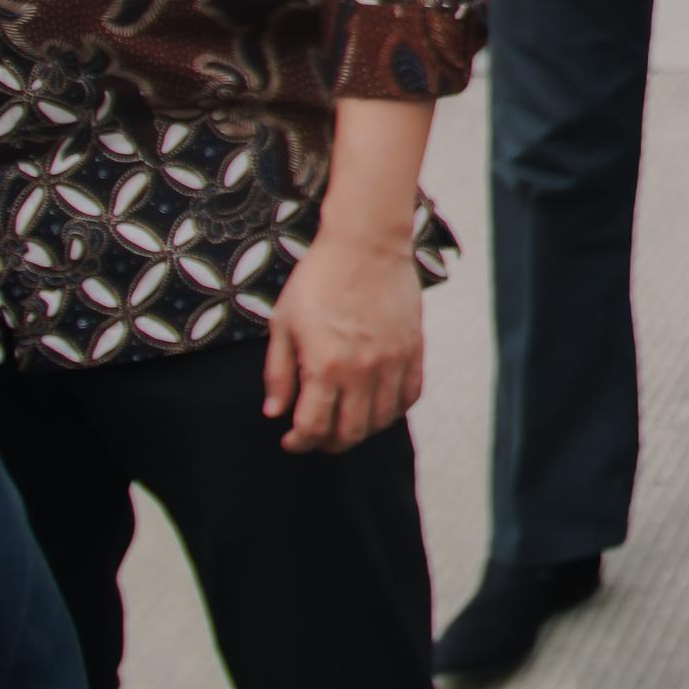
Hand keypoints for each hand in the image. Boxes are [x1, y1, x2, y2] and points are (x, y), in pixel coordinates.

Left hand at [263, 229, 424, 454]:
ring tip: (345, 421)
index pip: (313, 426)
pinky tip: (376, 405)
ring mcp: (393, 362)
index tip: (291, 439)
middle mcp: (363, 371)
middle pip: (350, 433)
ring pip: (381, 420)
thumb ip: (278, 373)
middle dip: (328, 443)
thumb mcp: (283, 324)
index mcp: (325, 366)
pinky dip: (393, 410)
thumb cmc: (318, 280)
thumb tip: (275, 411)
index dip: (299, 442)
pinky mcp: (414, 350)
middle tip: (316, 437)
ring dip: (360, 430)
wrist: (366, 245)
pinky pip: (409, 396)